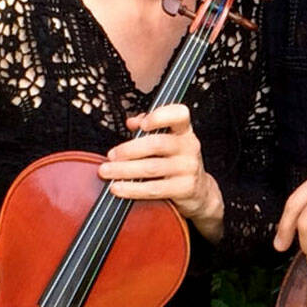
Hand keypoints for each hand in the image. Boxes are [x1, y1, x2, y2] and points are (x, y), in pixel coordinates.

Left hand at [100, 103, 224, 238]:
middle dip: (129, 150)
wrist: (199, 191)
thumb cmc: (177, 161)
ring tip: (107, 171)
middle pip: (157, 144)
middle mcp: (189, 146)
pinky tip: (118, 187)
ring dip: (124, 170)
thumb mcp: (169, 140)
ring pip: (151, 167)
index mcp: (184, 131)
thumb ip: (151, 127)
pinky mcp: (183, 188)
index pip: (179, 115)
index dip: (160, 116)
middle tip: (111, 155)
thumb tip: (131, 121)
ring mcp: (188, 168)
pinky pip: (153, 188)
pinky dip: (132, 189)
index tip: (142, 124)